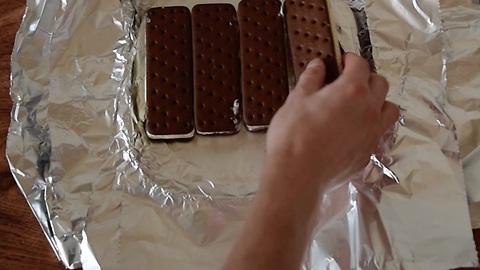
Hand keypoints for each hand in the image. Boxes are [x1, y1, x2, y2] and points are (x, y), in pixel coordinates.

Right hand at [266, 53, 398, 185]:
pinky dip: (371, 127)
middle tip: (348, 82)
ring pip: (389, 110)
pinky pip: (379, 134)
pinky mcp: (368, 154)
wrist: (298, 175)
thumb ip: (311, 79)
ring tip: (359, 106)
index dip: (350, 59)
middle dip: (366, 78)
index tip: (342, 60)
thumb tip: (318, 66)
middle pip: (381, 84)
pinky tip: (353, 132)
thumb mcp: (297, 100)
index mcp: (352, 90)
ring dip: (378, 103)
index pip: (360, 65)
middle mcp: (369, 109)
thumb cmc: (294, 135)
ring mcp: (372, 133)